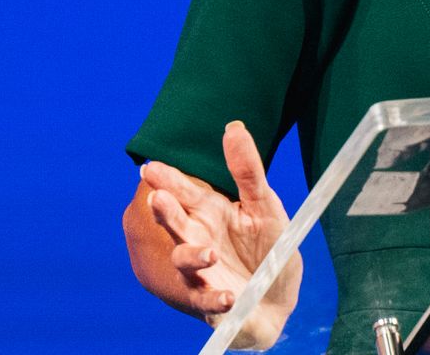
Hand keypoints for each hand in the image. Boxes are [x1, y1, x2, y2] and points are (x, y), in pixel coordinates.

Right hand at [141, 121, 301, 349]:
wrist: (277, 298)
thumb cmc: (266, 248)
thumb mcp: (264, 205)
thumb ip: (248, 170)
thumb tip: (233, 126)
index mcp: (208, 212)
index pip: (184, 192)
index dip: (168, 180)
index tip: (152, 167)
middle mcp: (198, 239)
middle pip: (176, 223)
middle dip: (164, 212)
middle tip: (156, 197)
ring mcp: (202, 272)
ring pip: (185, 261)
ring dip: (192, 257)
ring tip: (209, 253)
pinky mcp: (212, 302)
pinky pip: (208, 302)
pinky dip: (216, 299)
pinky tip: (229, 295)